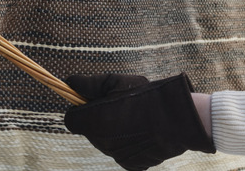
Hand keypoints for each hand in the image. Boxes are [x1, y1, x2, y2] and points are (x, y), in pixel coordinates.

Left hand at [64, 73, 214, 170]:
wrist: (175, 119)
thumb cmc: (144, 96)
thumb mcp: (115, 81)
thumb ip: (88, 83)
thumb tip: (69, 81)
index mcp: (91, 121)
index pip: (71, 119)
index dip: (81, 108)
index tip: (93, 100)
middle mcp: (100, 142)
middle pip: (91, 130)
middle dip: (100, 119)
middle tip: (121, 106)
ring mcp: (115, 155)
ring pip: (108, 141)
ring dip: (115, 131)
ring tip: (137, 117)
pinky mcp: (130, 164)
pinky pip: (123, 152)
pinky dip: (130, 143)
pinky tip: (144, 131)